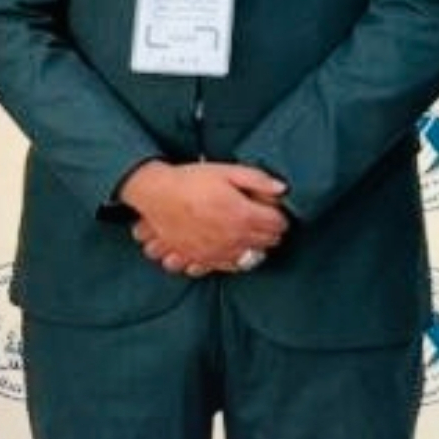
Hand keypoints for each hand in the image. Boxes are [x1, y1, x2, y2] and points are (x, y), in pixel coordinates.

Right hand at [119, 161, 286, 276]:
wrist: (156, 195)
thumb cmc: (190, 180)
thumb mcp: (226, 171)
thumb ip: (257, 179)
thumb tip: (282, 188)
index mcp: (244, 215)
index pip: (279, 225)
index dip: (278, 215)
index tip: (270, 209)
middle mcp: (235, 238)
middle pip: (268, 242)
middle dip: (268, 230)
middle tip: (259, 217)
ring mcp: (219, 252)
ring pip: (252, 257)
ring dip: (253, 245)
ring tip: (244, 231)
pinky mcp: (204, 260)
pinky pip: (230, 267)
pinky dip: (235, 258)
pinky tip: (230, 245)